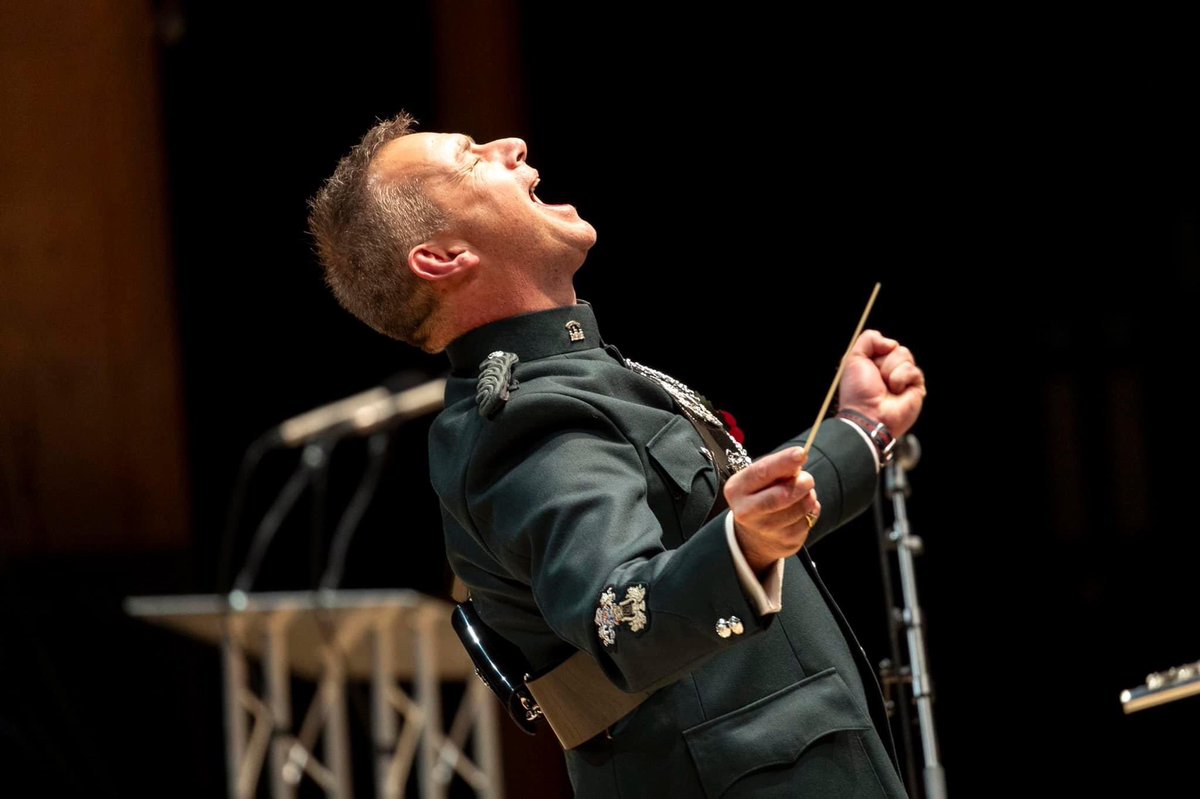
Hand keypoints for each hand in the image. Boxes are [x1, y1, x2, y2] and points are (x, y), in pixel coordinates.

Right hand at [724, 447, 820, 573]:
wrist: (753, 536)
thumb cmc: (759, 497)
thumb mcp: (759, 479)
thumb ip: (776, 468)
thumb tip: (798, 460)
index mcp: (736, 489)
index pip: (762, 472)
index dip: (783, 462)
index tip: (801, 453)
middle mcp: (746, 511)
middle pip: (781, 495)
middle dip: (801, 484)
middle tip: (808, 479)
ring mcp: (764, 530)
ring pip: (798, 509)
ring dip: (808, 498)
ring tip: (803, 493)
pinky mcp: (784, 542)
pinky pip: (806, 522)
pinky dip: (810, 512)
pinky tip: (802, 510)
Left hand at [838, 330, 925, 437]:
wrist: (867, 414)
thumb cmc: (858, 391)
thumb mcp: (854, 359)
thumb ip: (868, 340)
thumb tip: (891, 342)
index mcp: (876, 364)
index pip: (886, 344)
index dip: (877, 351)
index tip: (869, 365)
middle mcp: (891, 370)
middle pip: (898, 348)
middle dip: (884, 362)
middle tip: (877, 379)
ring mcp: (905, 379)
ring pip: (905, 356)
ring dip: (890, 371)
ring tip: (886, 387)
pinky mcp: (917, 387)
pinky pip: (913, 370)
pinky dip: (900, 379)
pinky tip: (896, 392)